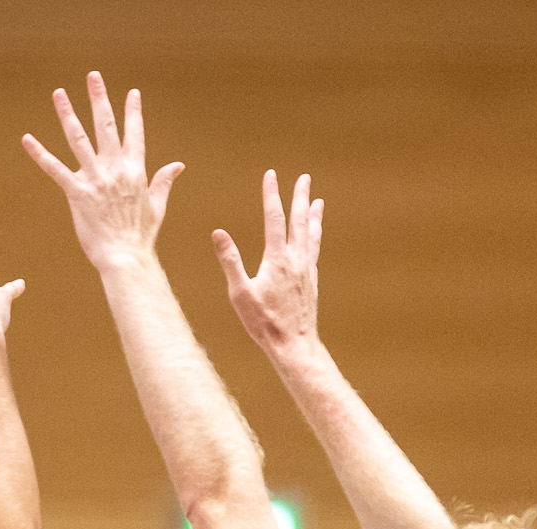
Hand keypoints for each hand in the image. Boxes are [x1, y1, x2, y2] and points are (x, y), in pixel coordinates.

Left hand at [23, 72, 183, 272]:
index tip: (132, 93)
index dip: (133, 112)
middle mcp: (115, 169)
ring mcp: (94, 179)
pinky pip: (55, 169)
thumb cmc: (141, 236)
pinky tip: (27, 139)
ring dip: (67, 114)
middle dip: (99, 99)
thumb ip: (163, 181)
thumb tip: (177, 165)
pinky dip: (40, 154)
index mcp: (135, 170)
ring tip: (59, 94)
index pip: (134, 134)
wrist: (126, 257)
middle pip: (105, 125)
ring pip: (78, 139)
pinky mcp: (76, 193)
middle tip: (93, 76)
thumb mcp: (157, 206)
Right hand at [215, 170, 322, 359]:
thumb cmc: (263, 322)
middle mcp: (296, 260)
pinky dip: (315, 237)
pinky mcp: (312, 282)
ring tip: (317, 201)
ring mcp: (307, 270)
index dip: (272, 195)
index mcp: (278, 259)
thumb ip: (230, 261)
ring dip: (313, 215)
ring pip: (312, 235)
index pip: (274, 219)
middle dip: (300, 197)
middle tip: (304, 178)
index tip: (271, 176)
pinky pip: (315, 251)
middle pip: (300, 221)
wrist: (293, 344)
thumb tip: (218, 233)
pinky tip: (314, 237)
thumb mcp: (239, 293)